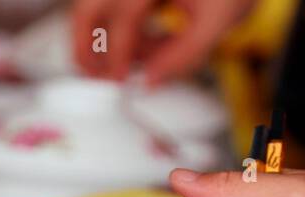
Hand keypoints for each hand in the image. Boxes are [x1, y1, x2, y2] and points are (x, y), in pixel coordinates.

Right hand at [71, 0, 255, 84]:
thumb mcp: (218, 21)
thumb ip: (185, 54)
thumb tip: (150, 80)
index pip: (124, 14)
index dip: (118, 52)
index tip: (118, 79)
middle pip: (89, 5)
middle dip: (86, 44)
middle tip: (94, 76)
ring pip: (91, 4)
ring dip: (94, 35)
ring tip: (112, 66)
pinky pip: (106, 4)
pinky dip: (111, 23)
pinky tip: (134, 46)